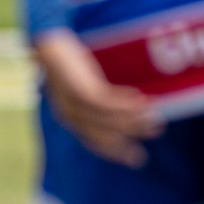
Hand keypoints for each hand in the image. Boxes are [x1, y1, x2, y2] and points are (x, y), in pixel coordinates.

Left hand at [33, 29, 161, 166]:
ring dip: (134, 120)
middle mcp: (71, 115)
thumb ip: (97, 100)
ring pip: (109, 120)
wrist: (49, 44)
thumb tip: (124, 108)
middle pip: (104, 135)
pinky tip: (140, 99)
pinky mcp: (80, 89)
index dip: (117, 150)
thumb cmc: (68, 64)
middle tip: (154, 135)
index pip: (95, 141)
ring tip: (155, 117)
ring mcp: (74, 104)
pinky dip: (124, 104)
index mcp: (71, 118)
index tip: (136, 159)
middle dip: (131, 139)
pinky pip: (106, 103)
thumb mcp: (82, 86)